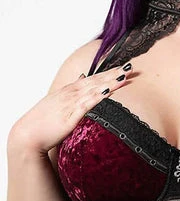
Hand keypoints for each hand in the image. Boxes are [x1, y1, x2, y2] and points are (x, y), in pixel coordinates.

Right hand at [10, 63, 133, 153]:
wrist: (28, 134)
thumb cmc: (43, 121)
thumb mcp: (58, 101)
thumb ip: (71, 91)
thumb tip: (82, 78)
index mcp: (69, 91)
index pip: (93, 78)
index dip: (108, 72)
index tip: (122, 67)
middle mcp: (71, 94)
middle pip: (96, 81)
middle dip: (113, 73)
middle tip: (130, 66)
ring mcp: (70, 104)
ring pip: (94, 90)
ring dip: (110, 82)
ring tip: (124, 75)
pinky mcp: (70, 116)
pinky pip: (87, 105)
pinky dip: (98, 97)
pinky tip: (108, 92)